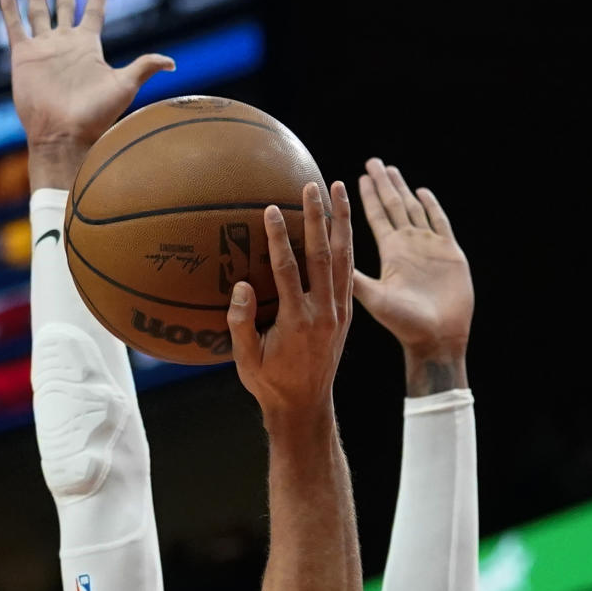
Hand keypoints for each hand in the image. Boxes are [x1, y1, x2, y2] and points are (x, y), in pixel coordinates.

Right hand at [0, 0, 173, 185]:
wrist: (63, 135)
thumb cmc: (94, 116)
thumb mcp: (124, 86)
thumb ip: (145, 67)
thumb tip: (172, 63)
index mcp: (88, 47)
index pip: (94, 10)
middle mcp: (65, 44)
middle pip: (65, 5)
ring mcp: (43, 49)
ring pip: (38, 10)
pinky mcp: (23, 57)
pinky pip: (15, 26)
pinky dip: (10, 7)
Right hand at [228, 181, 352, 423]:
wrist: (306, 405)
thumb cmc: (270, 383)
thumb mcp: (246, 360)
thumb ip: (241, 323)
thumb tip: (241, 286)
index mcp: (297, 321)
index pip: (287, 270)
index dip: (279, 239)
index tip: (272, 210)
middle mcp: (323, 312)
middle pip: (322, 255)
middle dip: (316, 218)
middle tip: (311, 186)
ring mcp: (339, 311)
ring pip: (344, 258)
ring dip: (341, 222)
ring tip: (338, 190)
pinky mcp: (347, 313)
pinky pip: (350, 272)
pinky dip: (348, 244)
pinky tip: (344, 224)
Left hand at [353, 158, 472, 381]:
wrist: (438, 338)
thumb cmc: (405, 325)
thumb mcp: (377, 299)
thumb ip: (357, 280)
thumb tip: (327, 264)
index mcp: (390, 253)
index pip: (375, 216)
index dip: (365, 197)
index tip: (353, 178)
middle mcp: (407, 246)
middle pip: (393, 206)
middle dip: (382, 184)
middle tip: (372, 163)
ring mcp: (429, 247)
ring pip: (413, 209)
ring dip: (402, 189)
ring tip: (390, 169)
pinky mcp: (450, 252)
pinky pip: (440, 222)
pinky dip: (431, 206)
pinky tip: (421, 192)